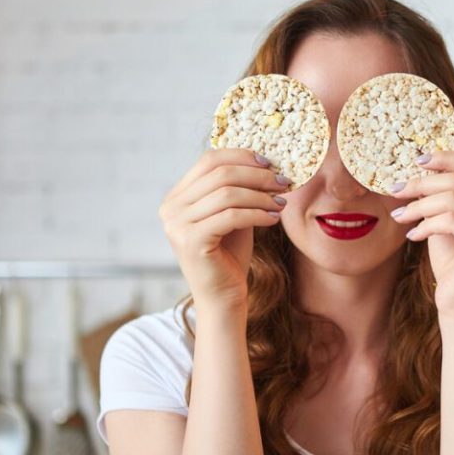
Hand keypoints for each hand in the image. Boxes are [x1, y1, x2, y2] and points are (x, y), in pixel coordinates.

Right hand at [159, 148, 290, 308]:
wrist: (223, 297)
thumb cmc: (229, 255)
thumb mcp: (233, 214)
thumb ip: (238, 189)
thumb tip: (264, 161)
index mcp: (177, 197)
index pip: (208, 160)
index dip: (241, 156)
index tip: (269, 163)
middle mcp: (171, 208)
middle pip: (219, 173)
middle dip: (256, 175)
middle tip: (282, 182)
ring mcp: (177, 225)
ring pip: (227, 194)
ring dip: (260, 195)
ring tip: (281, 203)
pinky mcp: (191, 241)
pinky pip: (231, 216)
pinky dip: (257, 214)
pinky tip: (273, 219)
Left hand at [389, 152, 453, 314]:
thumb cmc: (452, 260)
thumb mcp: (445, 218)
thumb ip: (443, 193)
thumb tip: (422, 165)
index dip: (446, 158)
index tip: (417, 161)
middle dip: (423, 183)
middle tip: (396, 190)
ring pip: (452, 199)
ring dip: (419, 205)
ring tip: (400, 215)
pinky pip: (450, 220)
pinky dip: (426, 225)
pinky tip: (413, 236)